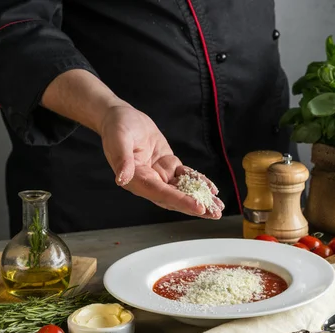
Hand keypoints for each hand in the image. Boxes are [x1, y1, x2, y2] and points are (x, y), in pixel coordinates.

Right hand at [98, 103, 223, 218]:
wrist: (121, 117)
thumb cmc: (117, 127)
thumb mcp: (118, 139)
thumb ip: (122, 159)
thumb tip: (122, 179)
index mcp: (136, 179)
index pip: (161, 194)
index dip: (180, 201)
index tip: (198, 207)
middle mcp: (149, 181)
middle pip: (174, 198)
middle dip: (195, 207)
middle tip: (215, 214)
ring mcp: (160, 175)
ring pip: (182, 190)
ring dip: (200, 199)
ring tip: (218, 208)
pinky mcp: (168, 166)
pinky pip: (186, 177)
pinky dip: (199, 182)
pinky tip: (212, 189)